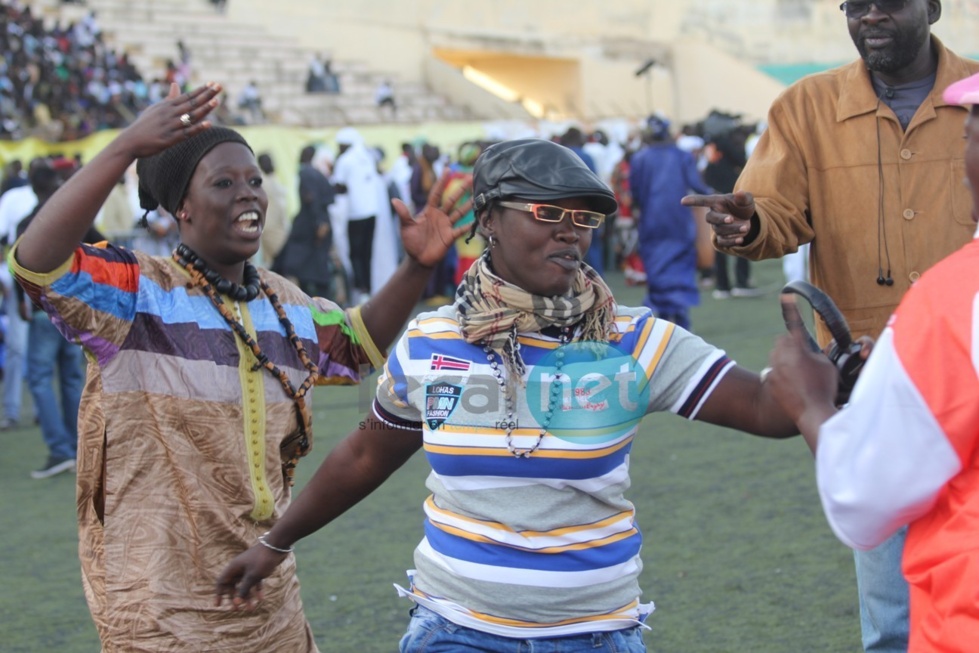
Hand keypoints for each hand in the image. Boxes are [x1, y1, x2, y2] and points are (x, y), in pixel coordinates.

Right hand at [117, 82, 222, 159]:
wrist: (131, 141)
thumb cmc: (145, 124)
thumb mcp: (156, 108)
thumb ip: (169, 98)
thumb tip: (176, 85)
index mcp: (167, 106)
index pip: (188, 96)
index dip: (201, 90)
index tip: (213, 83)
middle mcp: (169, 114)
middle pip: (192, 103)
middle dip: (207, 95)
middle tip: (219, 86)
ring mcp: (170, 126)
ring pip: (190, 116)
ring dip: (204, 109)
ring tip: (216, 101)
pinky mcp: (170, 139)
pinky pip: (187, 133)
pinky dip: (198, 128)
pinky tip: (209, 124)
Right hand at [213, 544, 284, 609]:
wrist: (277, 546)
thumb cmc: (262, 560)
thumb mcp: (252, 576)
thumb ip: (244, 589)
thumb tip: (236, 602)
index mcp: (233, 568)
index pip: (221, 582)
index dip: (219, 594)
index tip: (218, 605)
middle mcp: (239, 568)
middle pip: (232, 586)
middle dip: (235, 598)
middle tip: (237, 610)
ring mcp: (248, 568)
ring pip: (244, 585)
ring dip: (247, 597)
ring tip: (251, 609)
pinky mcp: (257, 569)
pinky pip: (254, 582)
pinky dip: (256, 590)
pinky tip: (261, 599)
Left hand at [395, 171, 471, 268]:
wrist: (418, 259)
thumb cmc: (411, 242)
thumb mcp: (405, 226)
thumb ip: (403, 213)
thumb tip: (394, 200)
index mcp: (429, 211)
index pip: (436, 193)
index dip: (442, 182)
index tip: (448, 170)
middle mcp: (440, 216)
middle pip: (452, 199)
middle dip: (461, 189)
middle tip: (470, 178)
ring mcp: (446, 226)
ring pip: (459, 212)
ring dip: (468, 204)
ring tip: (478, 195)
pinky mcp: (450, 237)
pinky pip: (461, 230)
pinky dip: (469, 225)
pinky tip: (476, 219)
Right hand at [681, 191, 755, 246]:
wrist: (748, 220)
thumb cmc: (743, 207)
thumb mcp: (746, 200)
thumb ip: (743, 197)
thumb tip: (740, 193)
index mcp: (717, 202)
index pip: (703, 201)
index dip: (693, 201)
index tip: (683, 201)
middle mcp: (714, 215)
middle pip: (710, 218)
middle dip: (720, 219)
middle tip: (731, 219)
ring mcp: (716, 227)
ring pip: (719, 230)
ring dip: (733, 230)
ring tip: (745, 228)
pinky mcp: (721, 238)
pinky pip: (722, 242)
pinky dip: (732, 242)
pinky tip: (740, 239)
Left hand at [766, 295, 838, 422]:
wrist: (812, 413)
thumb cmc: (824, 388)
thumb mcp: (827, 366)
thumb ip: (818, 353)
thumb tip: (811, 350)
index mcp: (798, 348)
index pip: (794, 324)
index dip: (791, 309)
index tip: (786, 295)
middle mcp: (782, 355)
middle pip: (782, 341)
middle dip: (790, 344)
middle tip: (803, 356)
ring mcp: (773, 367)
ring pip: (776, 355)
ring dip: (785, 359)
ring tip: (800, 373)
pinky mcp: (769, 379)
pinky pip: (774, 370)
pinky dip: (781, 373)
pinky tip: (792, 384)